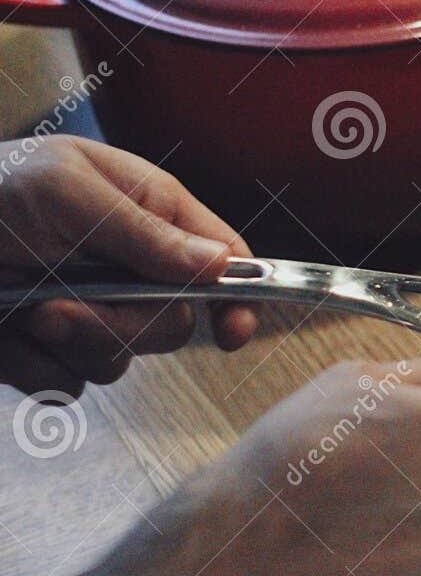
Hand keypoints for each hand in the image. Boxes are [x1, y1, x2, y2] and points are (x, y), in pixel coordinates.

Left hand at [0, 135, 257, 394]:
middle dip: (119, 325)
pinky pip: (68, 386)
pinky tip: (4, 332)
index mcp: (152, 215)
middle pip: (174, 326)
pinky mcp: (52, 353)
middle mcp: (133, 269)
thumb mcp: (66, 189)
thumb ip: (144, 231)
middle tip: (57, 306)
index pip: (227, 261)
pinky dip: (32, 366)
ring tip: (21, 310)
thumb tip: (221, 266)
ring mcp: (94, 314)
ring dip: (68, 344)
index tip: (231, 333)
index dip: (240, 298)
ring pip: (121, 362)